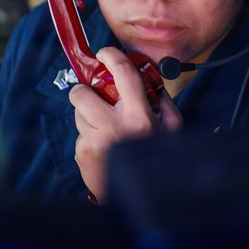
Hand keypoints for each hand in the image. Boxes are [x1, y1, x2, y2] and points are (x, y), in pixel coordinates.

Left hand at [68, 46, 182, 203]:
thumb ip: (162, 100)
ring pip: (78, 114)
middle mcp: (115, 127)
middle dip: (83, 90)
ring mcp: (95, 142)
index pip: (123, 74)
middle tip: (91, 94)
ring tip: (106, 128)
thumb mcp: (170, 127)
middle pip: (82, 94)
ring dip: (88, 116)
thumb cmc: (158, 157)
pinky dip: (89, 137)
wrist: (144, 195)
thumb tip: (149, 78)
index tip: (104, 53)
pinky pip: (80, 135)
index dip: (111, 56)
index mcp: (140, 116)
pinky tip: (104, 148)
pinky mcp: (82, 154)